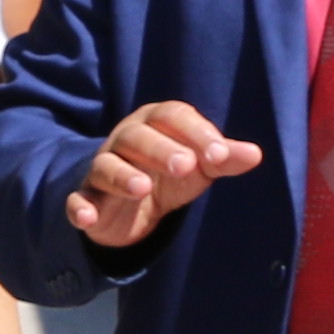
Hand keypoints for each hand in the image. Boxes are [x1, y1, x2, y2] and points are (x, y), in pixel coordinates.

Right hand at [65, 100, 263, 245]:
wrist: (131, 204)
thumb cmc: (169, 173)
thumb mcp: (200, 166)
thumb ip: (224, 159)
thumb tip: (255, 154)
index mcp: (155, 123)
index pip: (173, 116)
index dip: (196, 133)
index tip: (220, 156)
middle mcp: (125, 139)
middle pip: (138, 137)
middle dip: (160, 149)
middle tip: (185, 166)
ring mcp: (103, 168)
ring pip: (107, 165)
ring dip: (122, 175)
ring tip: (142, 188)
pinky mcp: (88, 197)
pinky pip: (78, 198)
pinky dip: (79, 207)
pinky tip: (87, 217)